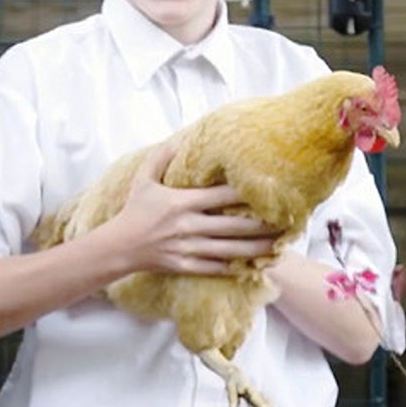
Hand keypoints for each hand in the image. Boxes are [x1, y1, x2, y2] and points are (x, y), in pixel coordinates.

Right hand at [103, 142, 280, 276]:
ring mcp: (188, 248)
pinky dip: (236, 267)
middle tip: (287, 222)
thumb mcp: (143, 180)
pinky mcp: (185, 265)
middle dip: (261, 225)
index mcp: (182, 203)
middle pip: (232, 226)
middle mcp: (188, 226)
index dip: (246, 194)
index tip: (269, 191)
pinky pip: (215, 267)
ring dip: (256, 248)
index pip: (221, 196)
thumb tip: (179, 139)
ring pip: (229, 250)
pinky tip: (255, 265)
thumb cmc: (133, 211)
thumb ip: (161, 158)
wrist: (118, 247)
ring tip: (279, 246)